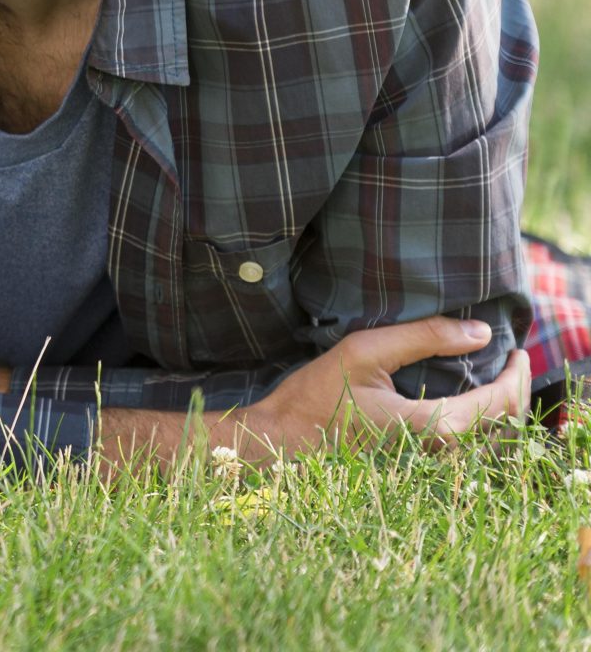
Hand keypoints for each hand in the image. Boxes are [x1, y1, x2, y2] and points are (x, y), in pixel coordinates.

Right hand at [227, 316, 526, 458]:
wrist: (282, 443)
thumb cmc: (316, 397)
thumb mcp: (364, 351)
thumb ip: (425, 337)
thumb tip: (480, 332)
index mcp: (437, 424)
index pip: (503, 400)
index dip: (517, 373)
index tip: (517, 349)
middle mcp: (444, 452)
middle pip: (504, 424)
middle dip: (513, 390)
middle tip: (509, 362)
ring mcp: (431, 465)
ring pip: (488, 440)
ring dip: (497, 410)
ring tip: (491, 379)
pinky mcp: (418, 468)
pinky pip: (466, 448)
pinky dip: (478, 425)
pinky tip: (464, 404)